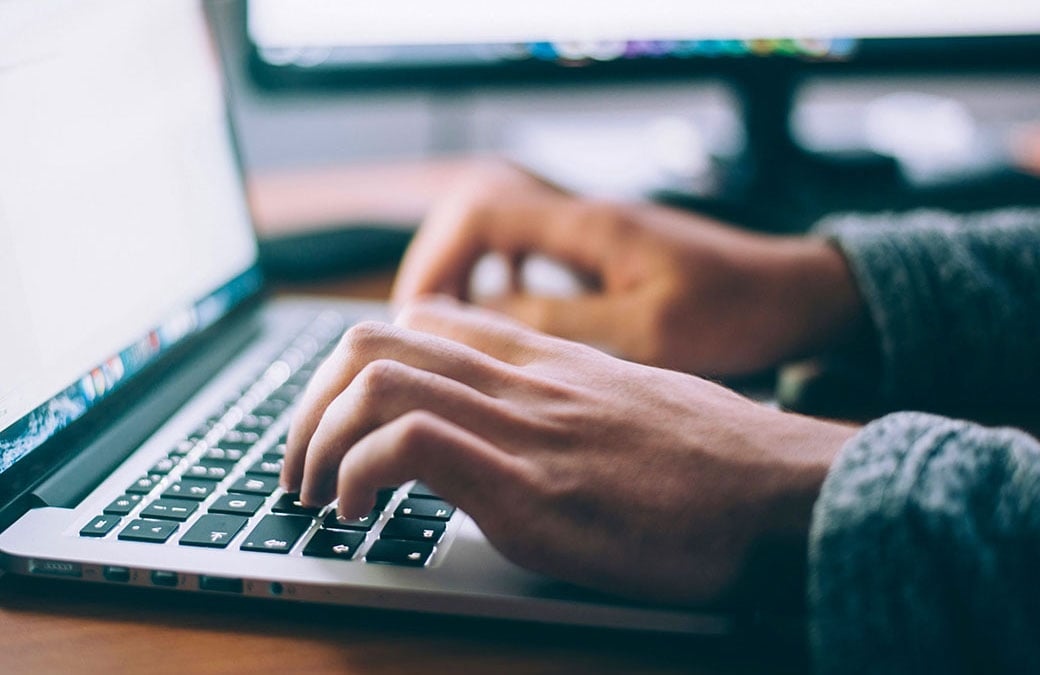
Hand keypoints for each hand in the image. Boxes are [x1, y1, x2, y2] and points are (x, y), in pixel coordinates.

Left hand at [282, 299, 856, 604]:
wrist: (786, 492)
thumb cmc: (718, 461)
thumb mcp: (630, 405)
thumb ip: (565, 399)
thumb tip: (521, 426)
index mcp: (543, 360)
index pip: (421, 320)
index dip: (355, 365)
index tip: (339, 419)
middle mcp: (521, 380)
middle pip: (372, 341)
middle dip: (309, 403)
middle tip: (300, 464)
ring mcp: (522, 428)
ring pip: (374, 380)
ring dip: (316, 439)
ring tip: (314, 494)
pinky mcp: (529, 487)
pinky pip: (408, 444)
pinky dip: (357, 474)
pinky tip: (358, 515)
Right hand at [392, 161, 865, 376]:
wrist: (797, 295)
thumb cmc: (737, 312)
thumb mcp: (647, 333)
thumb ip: (560, 324)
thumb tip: (480, 322)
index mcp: (589, 226)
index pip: (480, 212)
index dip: (437, 260)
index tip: (419, 316)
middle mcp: (583, 218)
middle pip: (476, 216)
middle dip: (438, 269)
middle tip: (420, 329)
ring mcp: (593, 233)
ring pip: (499, 234)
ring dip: (466, 276)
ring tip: (448, 331)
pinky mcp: (604, 254)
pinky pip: (529, 254)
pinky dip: (501, 282)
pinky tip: (503, 323)